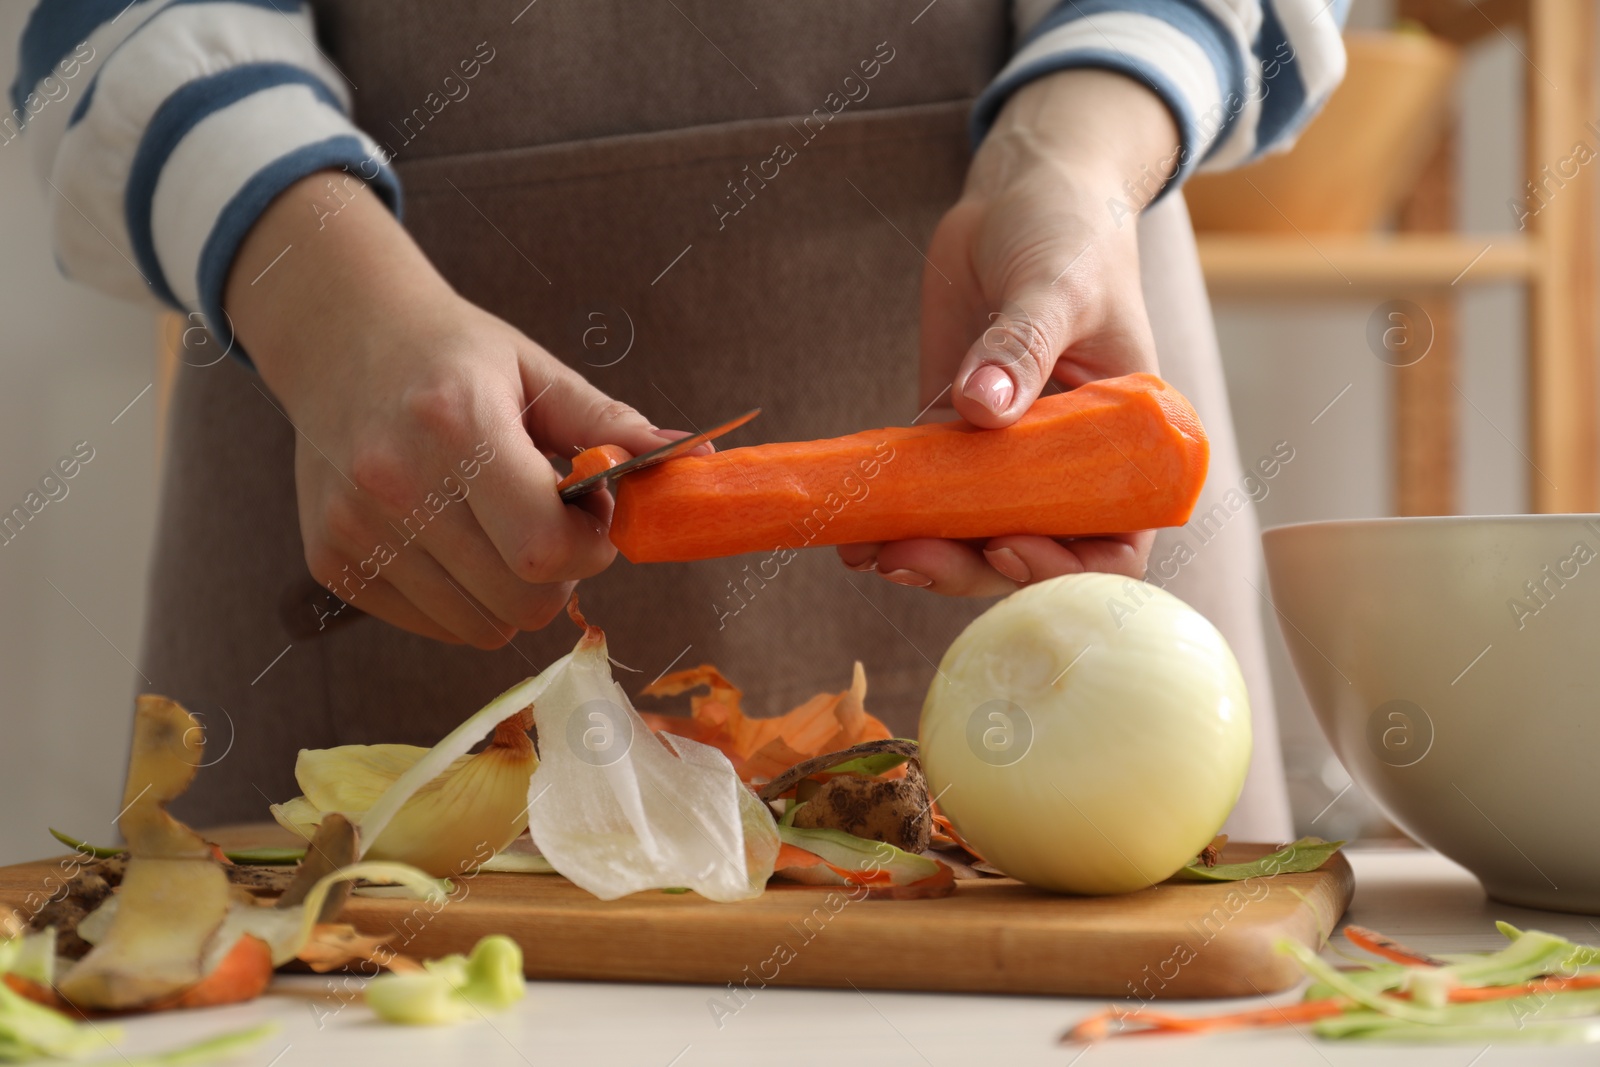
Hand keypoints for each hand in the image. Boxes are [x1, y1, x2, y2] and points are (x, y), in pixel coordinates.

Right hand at [226, 171, 689, 647]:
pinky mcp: (331, 562)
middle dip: (560, 574)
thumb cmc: (454, 355)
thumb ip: (612, 424)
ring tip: (500, 526)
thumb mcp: (538, 372)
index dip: (590, 547)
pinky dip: (465, 598)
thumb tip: (697, 454)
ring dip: (513, 592)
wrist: (337, 337)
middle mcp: (394, 484)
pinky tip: (456, 538)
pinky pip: (436, 625)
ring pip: (481, 628)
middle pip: (520, 601)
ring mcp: (355, 529)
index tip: (593, 514)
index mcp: (455, 427)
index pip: (543, 548)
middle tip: (552, 523)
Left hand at [837, 70, 1179, 594]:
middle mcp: (1071, 460)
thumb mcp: (1056, 284)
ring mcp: (1010, 451)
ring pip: (975, 530)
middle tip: (907, 556)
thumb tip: (981, 407)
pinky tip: (853, 531)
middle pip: (1032, 548)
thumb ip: (1021, 346)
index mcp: (1126, 442)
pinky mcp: (956, 428)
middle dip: (970, 564)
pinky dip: (895, 513)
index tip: (1006, 544)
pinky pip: (930, 487)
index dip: (1064, 565)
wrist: (1024, 192)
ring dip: (926, 549)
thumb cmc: (1071, 232)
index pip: (1116, 540)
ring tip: (870, 550)